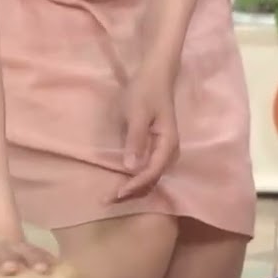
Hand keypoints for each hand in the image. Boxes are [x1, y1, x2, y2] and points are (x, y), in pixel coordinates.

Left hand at [116, 69, 179, 200]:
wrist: (155, 76)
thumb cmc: (145, 91)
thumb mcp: (137, 113)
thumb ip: (135, 139)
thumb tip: (131, 168)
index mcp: (168, 143)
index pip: (152, 172)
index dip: (135, 185)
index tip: (116, 194)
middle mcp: (170, 152)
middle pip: (152, 180)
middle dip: (131, 192)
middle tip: (106, 201)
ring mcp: (164, 151)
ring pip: (150, 178)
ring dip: (132, 189)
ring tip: (111, 197)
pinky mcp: (157, 149)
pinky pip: (147, 170)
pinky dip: (134, 180)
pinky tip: (120, 183)